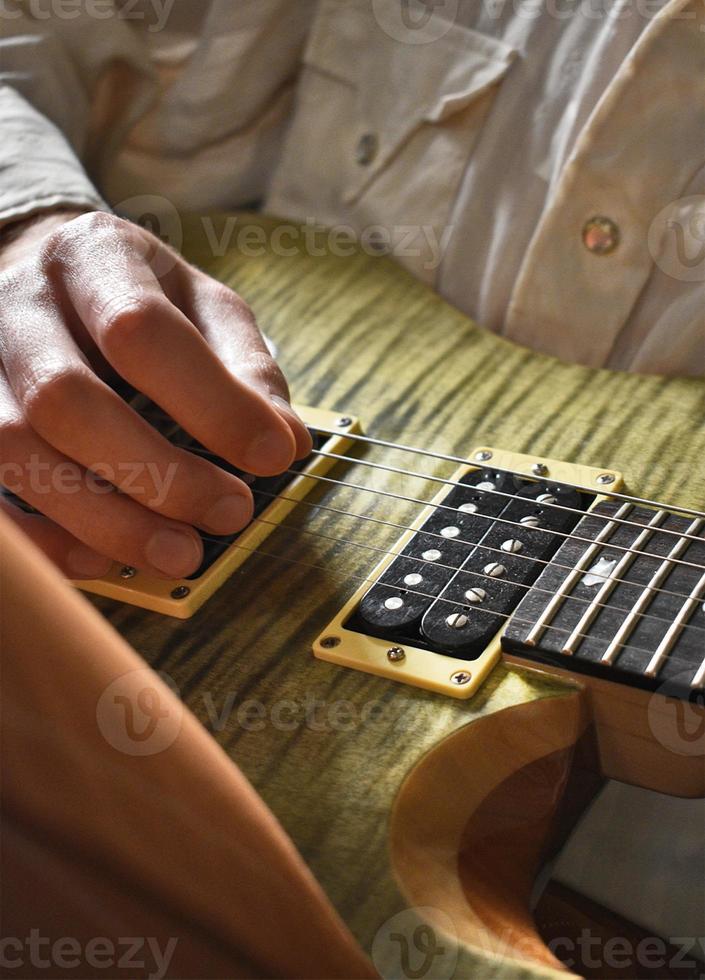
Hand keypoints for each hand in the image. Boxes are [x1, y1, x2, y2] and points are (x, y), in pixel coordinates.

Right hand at [0, 209, 311, 578]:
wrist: (46, 278)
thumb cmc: (138, 298)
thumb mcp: (204, 308)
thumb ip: (247, 369)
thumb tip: (287, 442)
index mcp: (93, 258)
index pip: (142, 331)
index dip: (211, 403)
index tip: (271, 456)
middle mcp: (18, 304)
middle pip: (66, 399)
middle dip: (157, 473)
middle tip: (228, 514)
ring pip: (12, 450)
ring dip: (102, 518)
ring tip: (178, 553)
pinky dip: (44, 538)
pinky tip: (103, 558)